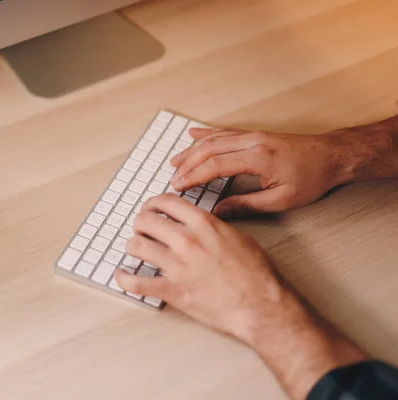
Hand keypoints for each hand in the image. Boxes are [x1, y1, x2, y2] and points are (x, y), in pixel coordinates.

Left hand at [115, 194, 366, 399]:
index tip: (151, 208)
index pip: (166, 202)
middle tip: (141, 228)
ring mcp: (177, 266)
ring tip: (135, 248)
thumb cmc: (256, 274)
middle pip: (146, 221)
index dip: (153, 203)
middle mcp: (186, 241)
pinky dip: (124, 279)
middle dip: (140, 223)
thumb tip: (198, 221)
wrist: (261, 306)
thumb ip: (213, 226)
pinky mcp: (173, 290)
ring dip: (133, 245)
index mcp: (203, 224)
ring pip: (137, 246)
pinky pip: (137, 283)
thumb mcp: (238, 237)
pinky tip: (121, 275)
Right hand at [168, 128, 347, 217]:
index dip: (193, 176)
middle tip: (172, 179)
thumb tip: (218, 212)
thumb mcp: (281, 199)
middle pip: (209, 149)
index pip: (215, 165)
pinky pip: (224, 131)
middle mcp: (252, 141)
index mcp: (258, 158)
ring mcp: (252, 135)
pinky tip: (193, 135)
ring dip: (192, 150)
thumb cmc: (312, 178)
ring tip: (174, 161)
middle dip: (187, 164)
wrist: (333, 156)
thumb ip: (246, 205)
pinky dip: (205, 133)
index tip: (178, 186)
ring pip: (213, 139)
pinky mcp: (254, 134)